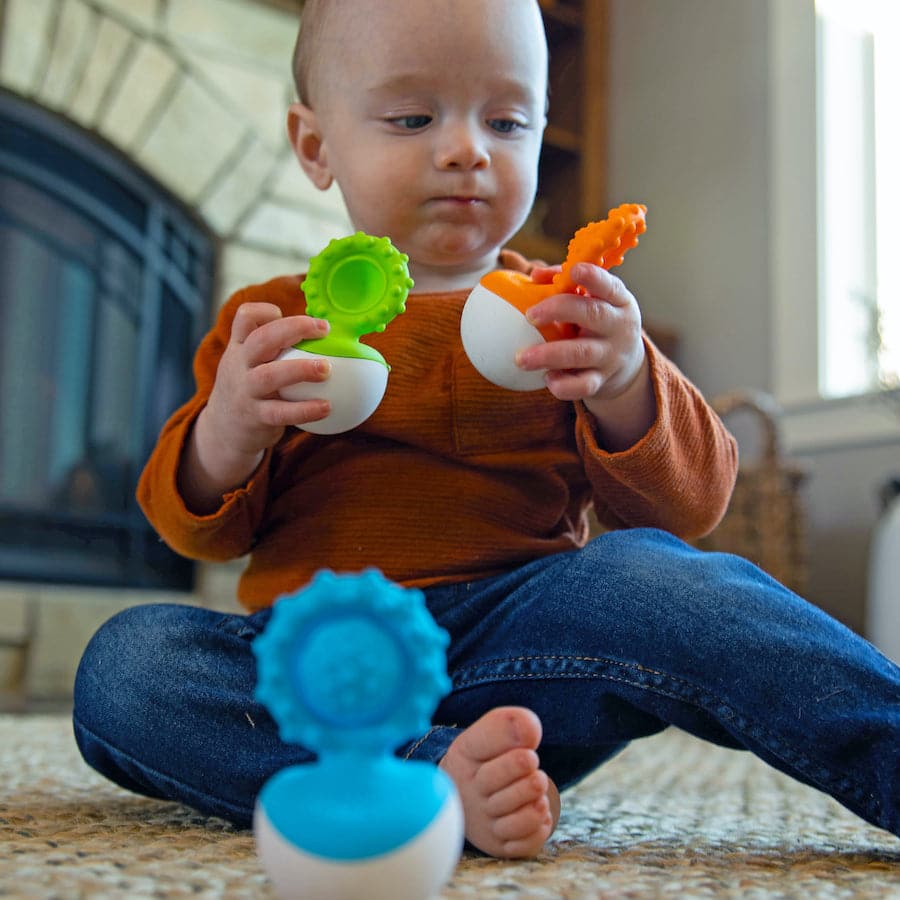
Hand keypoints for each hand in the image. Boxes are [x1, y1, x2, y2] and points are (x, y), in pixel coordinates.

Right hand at [204, 302, 331, 454]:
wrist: (224, 430)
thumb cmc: (251, 389)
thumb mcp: (252, 364)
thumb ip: (278, 349)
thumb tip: (331, 335)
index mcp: (240, 346)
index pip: (245, 317)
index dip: (266, 310)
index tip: (291, 315)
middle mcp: (239, 365)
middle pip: (261, 339)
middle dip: (293, 328)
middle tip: (323, 328)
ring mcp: (245, 391)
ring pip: (269, 376)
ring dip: (300, 369)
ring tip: (327, 369)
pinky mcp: (255, 417)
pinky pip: (281, 412)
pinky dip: (305, 410)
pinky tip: (327, 407)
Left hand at [517, 263, 654, 449]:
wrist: (626, 364)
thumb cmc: (598, 321)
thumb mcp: (592, 299)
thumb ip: (565, 283)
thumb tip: (534, 274)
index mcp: (617, 300)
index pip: (609, 285)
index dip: (593, 277)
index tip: (575, 271)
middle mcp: (618, 327)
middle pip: (593, 314)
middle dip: (560, 311)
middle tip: (529, 315)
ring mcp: (611, 355)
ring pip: (582, 353)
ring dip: (549, 355)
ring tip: (520, 358)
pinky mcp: (602, 380)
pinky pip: (583, 385)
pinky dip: (564, 385)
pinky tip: (546, 379)